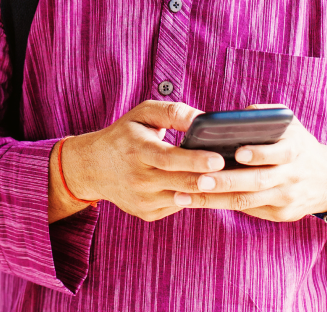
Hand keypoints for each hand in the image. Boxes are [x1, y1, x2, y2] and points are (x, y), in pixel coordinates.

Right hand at [55, 101, 226, 222]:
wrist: (93, 166)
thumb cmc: (125, 135)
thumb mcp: (143, 114)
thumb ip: (173, 112)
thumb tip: (203, 119)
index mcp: (137, 150)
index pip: (169, 158)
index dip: (195, 160)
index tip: (218, 159)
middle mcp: (138, 178)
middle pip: (179, 182)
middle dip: (207, 179)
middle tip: (233, 174)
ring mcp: (141, 199)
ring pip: (182, 198)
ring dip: (206, 192)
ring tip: (228, 181)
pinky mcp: (146, 213)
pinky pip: (177, 206)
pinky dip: (193, 198)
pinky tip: (206, 188)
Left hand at [169, 113, 326, 221]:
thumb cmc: (297, 145)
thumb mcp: (290, 124)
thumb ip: (266, 115)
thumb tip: (238, 115)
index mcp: (295, 150)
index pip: (279, 154)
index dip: (259, 154)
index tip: (237, 153)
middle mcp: (292, 177)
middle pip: (257, 182)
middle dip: (226, 181)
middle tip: (199, 179)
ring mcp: (286, 199)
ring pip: (247, 201)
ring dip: (214, 200)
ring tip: (184, 195)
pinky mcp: (280, 214)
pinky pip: (248, 210)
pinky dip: (221, 206)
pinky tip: (196, 201)